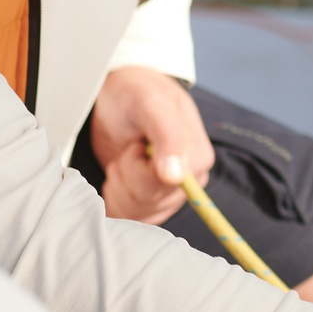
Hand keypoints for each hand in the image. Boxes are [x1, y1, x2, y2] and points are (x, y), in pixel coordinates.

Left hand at [90, 66, 214, 223]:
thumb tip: (175, 177)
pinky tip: (119, 172)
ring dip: (119, 183)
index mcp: (197, 158)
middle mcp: (189, 181)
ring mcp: (169, 195)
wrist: (117, 97)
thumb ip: (167, 136)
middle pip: (150, 201)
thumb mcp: (150, 104)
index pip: (167, 185)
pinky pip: (129, 218)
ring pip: (137, 212)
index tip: (138, 143)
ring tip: (124, 156)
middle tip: (129, 146)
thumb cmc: (135, 93)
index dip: (141, 167)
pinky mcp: (149, 204)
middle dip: (127, 173)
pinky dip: (114, 196)